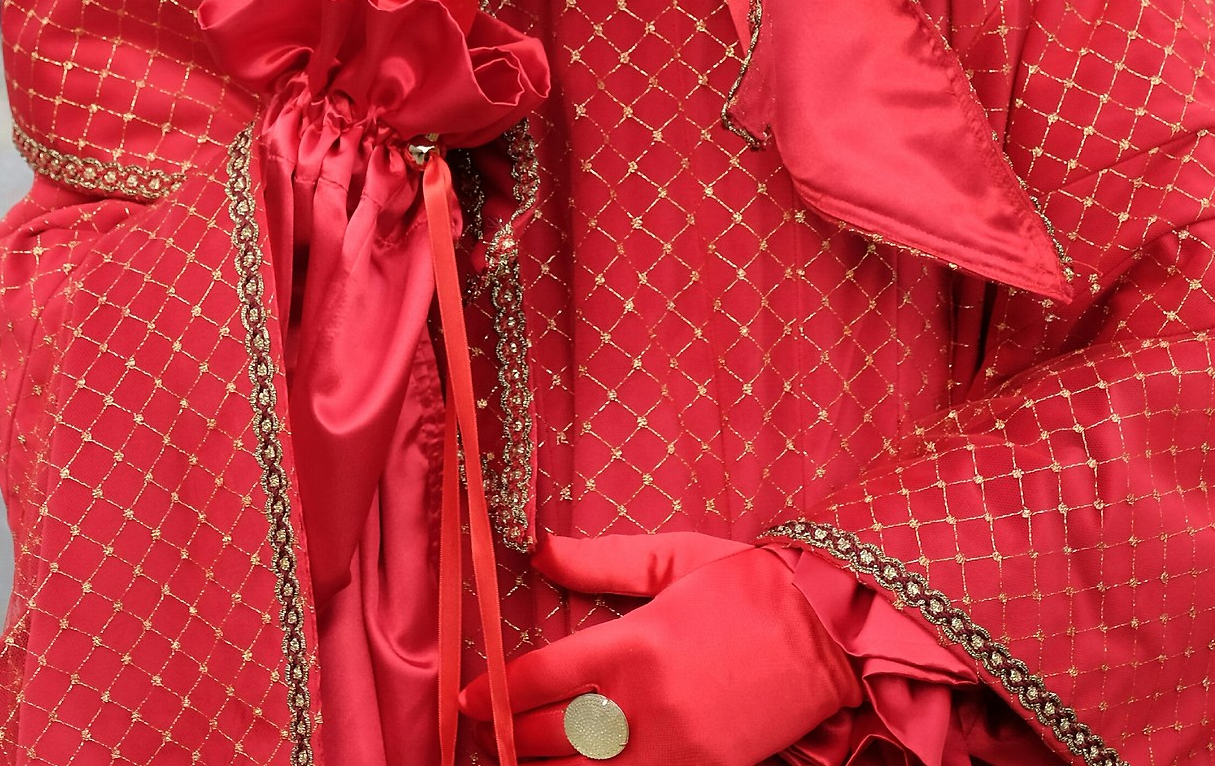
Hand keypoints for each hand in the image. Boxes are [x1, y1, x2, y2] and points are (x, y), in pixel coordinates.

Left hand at [461, 533, 859, 764]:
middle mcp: (649, 707)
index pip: (545, 680)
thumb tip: (538, 549)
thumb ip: (600, 563)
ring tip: (521, 763)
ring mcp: (679, 750)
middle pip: (559, 738)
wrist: (827, 629)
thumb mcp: (672, 559)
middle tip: (486, 736)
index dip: (498, 695)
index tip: (467, 700)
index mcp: (635, 646)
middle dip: (515, 739)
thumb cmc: (746, 583)